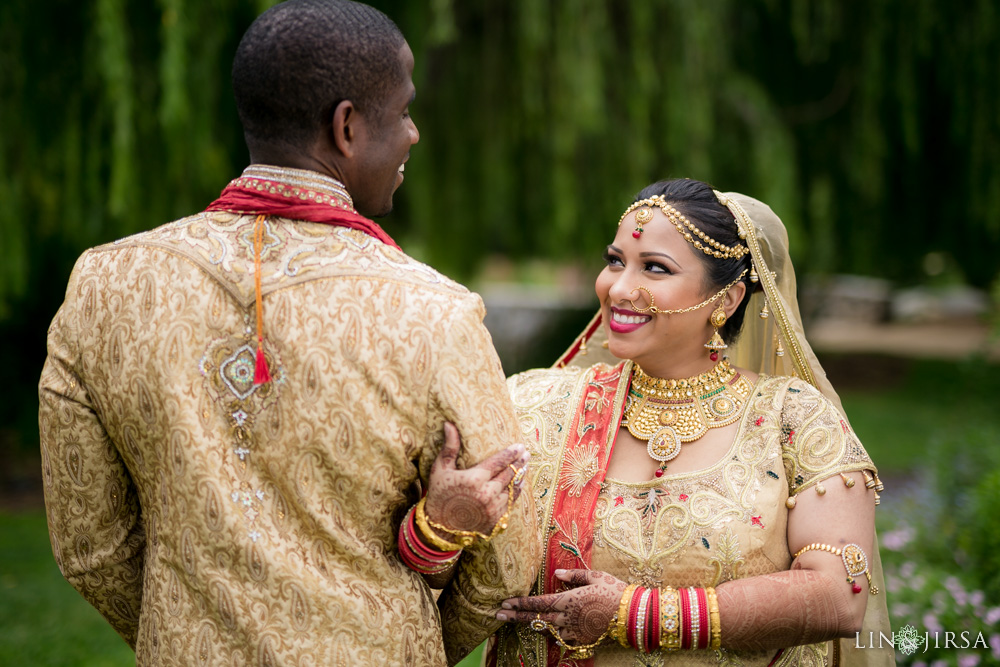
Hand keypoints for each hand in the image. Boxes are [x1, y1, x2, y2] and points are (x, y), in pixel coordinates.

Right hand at [423, 423, 529, 538]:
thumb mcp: (440, 469)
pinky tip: (520, 485)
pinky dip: (517, 492)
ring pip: (512, 488)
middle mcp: (487, 493)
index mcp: (474, 479)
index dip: (511, 453)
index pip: (499, 462)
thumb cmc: (438, 494)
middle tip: (526, 454)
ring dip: (520, 477)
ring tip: (526, 467)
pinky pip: (511, 503)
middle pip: (509, 474)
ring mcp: (493, 508)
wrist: (440, 527)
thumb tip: (449, 424)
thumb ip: (449, 447)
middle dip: (519, 462)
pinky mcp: (495, 519)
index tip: (520, 446)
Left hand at [496, 569, 624, 643]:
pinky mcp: (581, 639)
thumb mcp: (594, 576)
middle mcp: (566, 618)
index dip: (519, 603)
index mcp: (567, 600)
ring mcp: (573, 631)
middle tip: (498, 614)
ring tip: (518, 619)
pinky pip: (562, 637)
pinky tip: (548, 628)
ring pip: (546, 629)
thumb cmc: (613, 590)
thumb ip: (572, 576)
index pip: (536, 603)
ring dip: (532, 624)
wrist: (631, 614)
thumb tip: (555, 575)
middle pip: (535, 618)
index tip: (504, 602)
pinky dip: (554, 633)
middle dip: (515, 616)